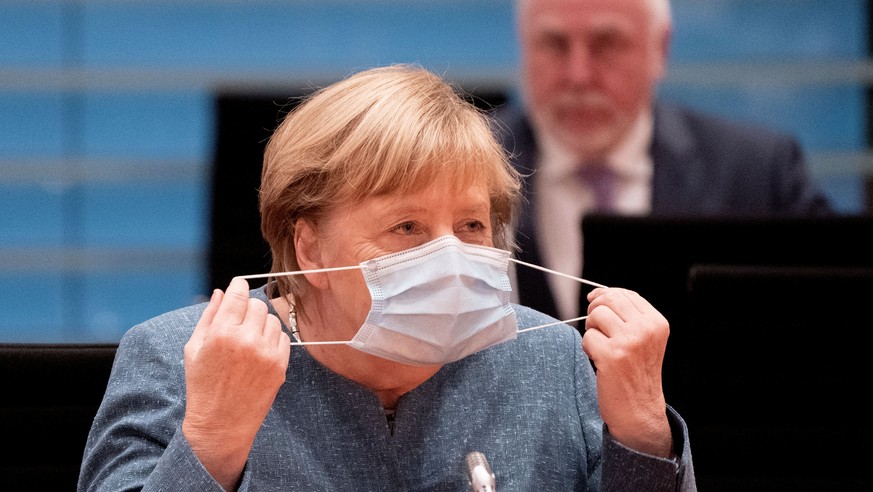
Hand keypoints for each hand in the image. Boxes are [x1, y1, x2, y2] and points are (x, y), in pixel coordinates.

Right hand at [182, 277, 290, 488]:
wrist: (221, 424)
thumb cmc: (203, 386)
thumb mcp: (194, 348)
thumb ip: (208, 316)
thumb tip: (221, 292)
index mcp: (222, 333)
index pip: (239, 294)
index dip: (239, 286)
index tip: (239, 285)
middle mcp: (246, 340)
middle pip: (257, 304)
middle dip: (248, 309)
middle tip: (238, 322)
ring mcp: (266, 353)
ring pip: (272, 319)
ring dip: (261, 324)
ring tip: (247, 341)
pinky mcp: (280, 365)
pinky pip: (283, 337)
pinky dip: (273, 339)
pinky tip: (258, 352)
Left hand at [581, 287, 672, 457]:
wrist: (639, 411)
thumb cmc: (636, 373)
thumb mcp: (643, 340)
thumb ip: (626, 315)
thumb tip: (596, 294)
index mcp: (656, 323)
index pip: (626, 294)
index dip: (605, 294)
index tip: (595, 301)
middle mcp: (646, 329)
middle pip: (609, 300)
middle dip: (596, 310)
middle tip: (596, 327)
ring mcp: (630, 342)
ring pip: (596, 316)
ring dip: (591, 330)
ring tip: (601, 347)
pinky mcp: (612, 356)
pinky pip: (587, 337)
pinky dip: (588, 348)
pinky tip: (599, 361)